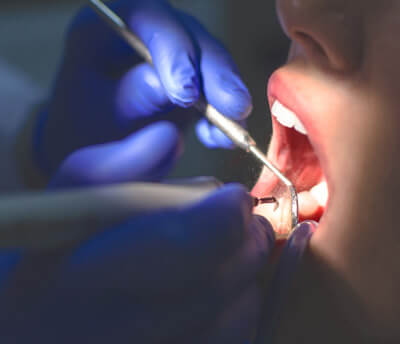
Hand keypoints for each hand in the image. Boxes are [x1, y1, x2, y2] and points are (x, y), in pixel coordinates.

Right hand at [0, 185, 273, 343]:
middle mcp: (110, 336)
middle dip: (249, 248)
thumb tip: (165, 138)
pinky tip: (211, 313)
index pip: (187, 242)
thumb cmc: (37, 278)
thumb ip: (108, 170)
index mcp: (83, 273)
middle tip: (250, 229)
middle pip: (219, 287)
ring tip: (234, 267)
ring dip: (246, 290)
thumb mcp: (58, 216)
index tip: (234, 198)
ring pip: (231, 331)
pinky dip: (229, 334)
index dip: (226, 214)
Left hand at [34, 0, 251, 184]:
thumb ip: (129, 101)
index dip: (174, 52)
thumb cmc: (82, 132)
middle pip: (190, 37)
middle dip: (216, 74)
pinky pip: (214, 92)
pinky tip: (220, 140)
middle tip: (234, 109)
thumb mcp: (94, 122)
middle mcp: (141, 34)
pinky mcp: (187, 81)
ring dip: (227, 97)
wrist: (89, 146)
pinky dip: (222, 117)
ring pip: (209, 63)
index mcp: (103, 30)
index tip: (187, 94)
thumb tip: (171, 89)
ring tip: (235, 129)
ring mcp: (169, 57)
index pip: (146, 19)